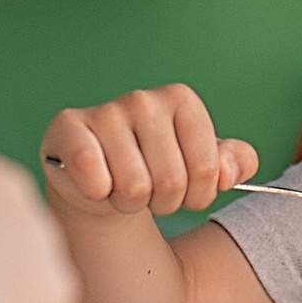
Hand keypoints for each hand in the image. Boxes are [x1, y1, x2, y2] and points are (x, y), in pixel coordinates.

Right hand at [40, 84, 260, 217]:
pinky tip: (95, 183)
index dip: (199, 195)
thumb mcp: (203, 166)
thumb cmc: (155, 169)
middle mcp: (144, 99)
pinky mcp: (68, 129)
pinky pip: (94, 178)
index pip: (209, 169)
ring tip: (122, 187)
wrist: (102, 181)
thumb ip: (234, 164)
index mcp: (182, 99)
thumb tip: (229, 173)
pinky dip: (97, 194)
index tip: (186, 189)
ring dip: (129, 203)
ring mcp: (105, 112)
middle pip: (171, 181)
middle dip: (163, 203)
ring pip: (133, 187)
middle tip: (149, 191)